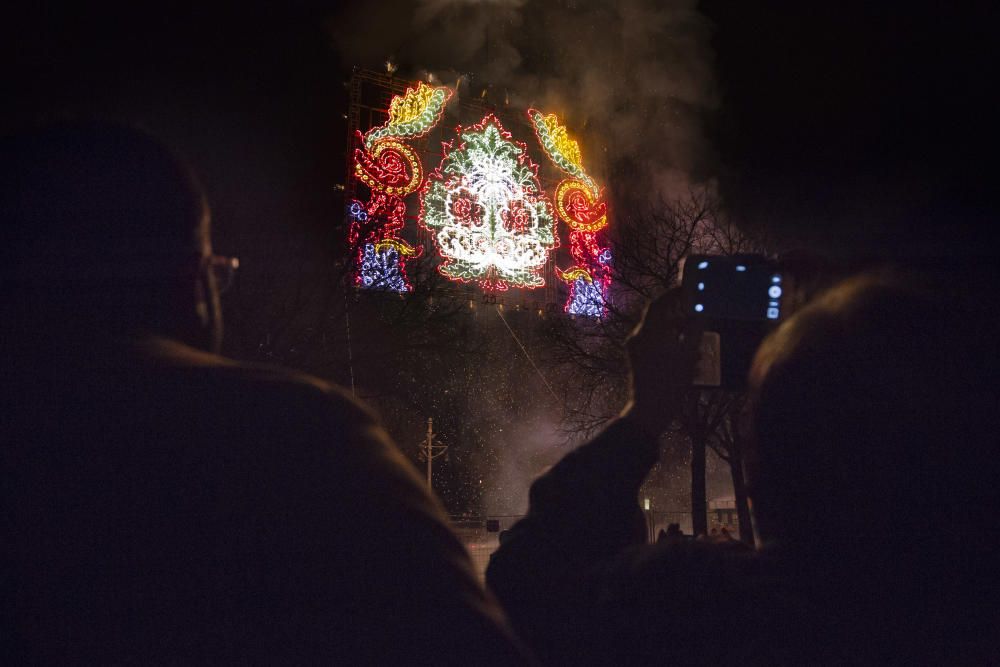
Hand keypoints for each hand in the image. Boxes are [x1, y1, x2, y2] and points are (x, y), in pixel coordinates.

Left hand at [622, 288, 702, 437]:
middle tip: (697, 312)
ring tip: (698, 339)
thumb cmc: (669, 384)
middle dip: (679, 316)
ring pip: (659, 333)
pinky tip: (691, 357)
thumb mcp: (687, 356)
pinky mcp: (639, 361)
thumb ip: (693, 332)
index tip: (688, 289)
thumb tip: (700, 315)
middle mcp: (638, 338)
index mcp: (647, 333)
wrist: (649, 412)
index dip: (673, 294)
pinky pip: (656, 346)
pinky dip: (672, 346)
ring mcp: (637, 350)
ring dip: (678, 333)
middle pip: (659, 318)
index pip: (658, 304)